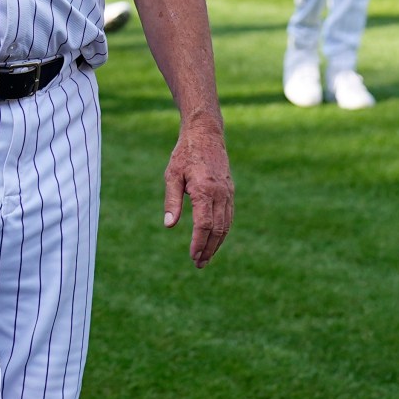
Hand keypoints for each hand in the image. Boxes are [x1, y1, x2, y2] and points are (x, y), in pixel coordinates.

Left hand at [162, 120, 233, 268]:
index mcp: (205, 190)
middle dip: (208, 249)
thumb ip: (172, 201)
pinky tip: (214, 240)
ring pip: (226, 225)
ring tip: (206, 258)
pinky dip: (222, 232)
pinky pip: (228, 217)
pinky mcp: (230, 192)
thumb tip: (169, 225)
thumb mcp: (172, 175)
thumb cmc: (185, 154)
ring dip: (217, 244)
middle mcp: (220, 194)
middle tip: (199, 264)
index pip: (204, 225)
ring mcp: (228, 193)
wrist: (206, 135)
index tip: (192, 256)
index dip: (198, 243)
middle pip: (217, 229)